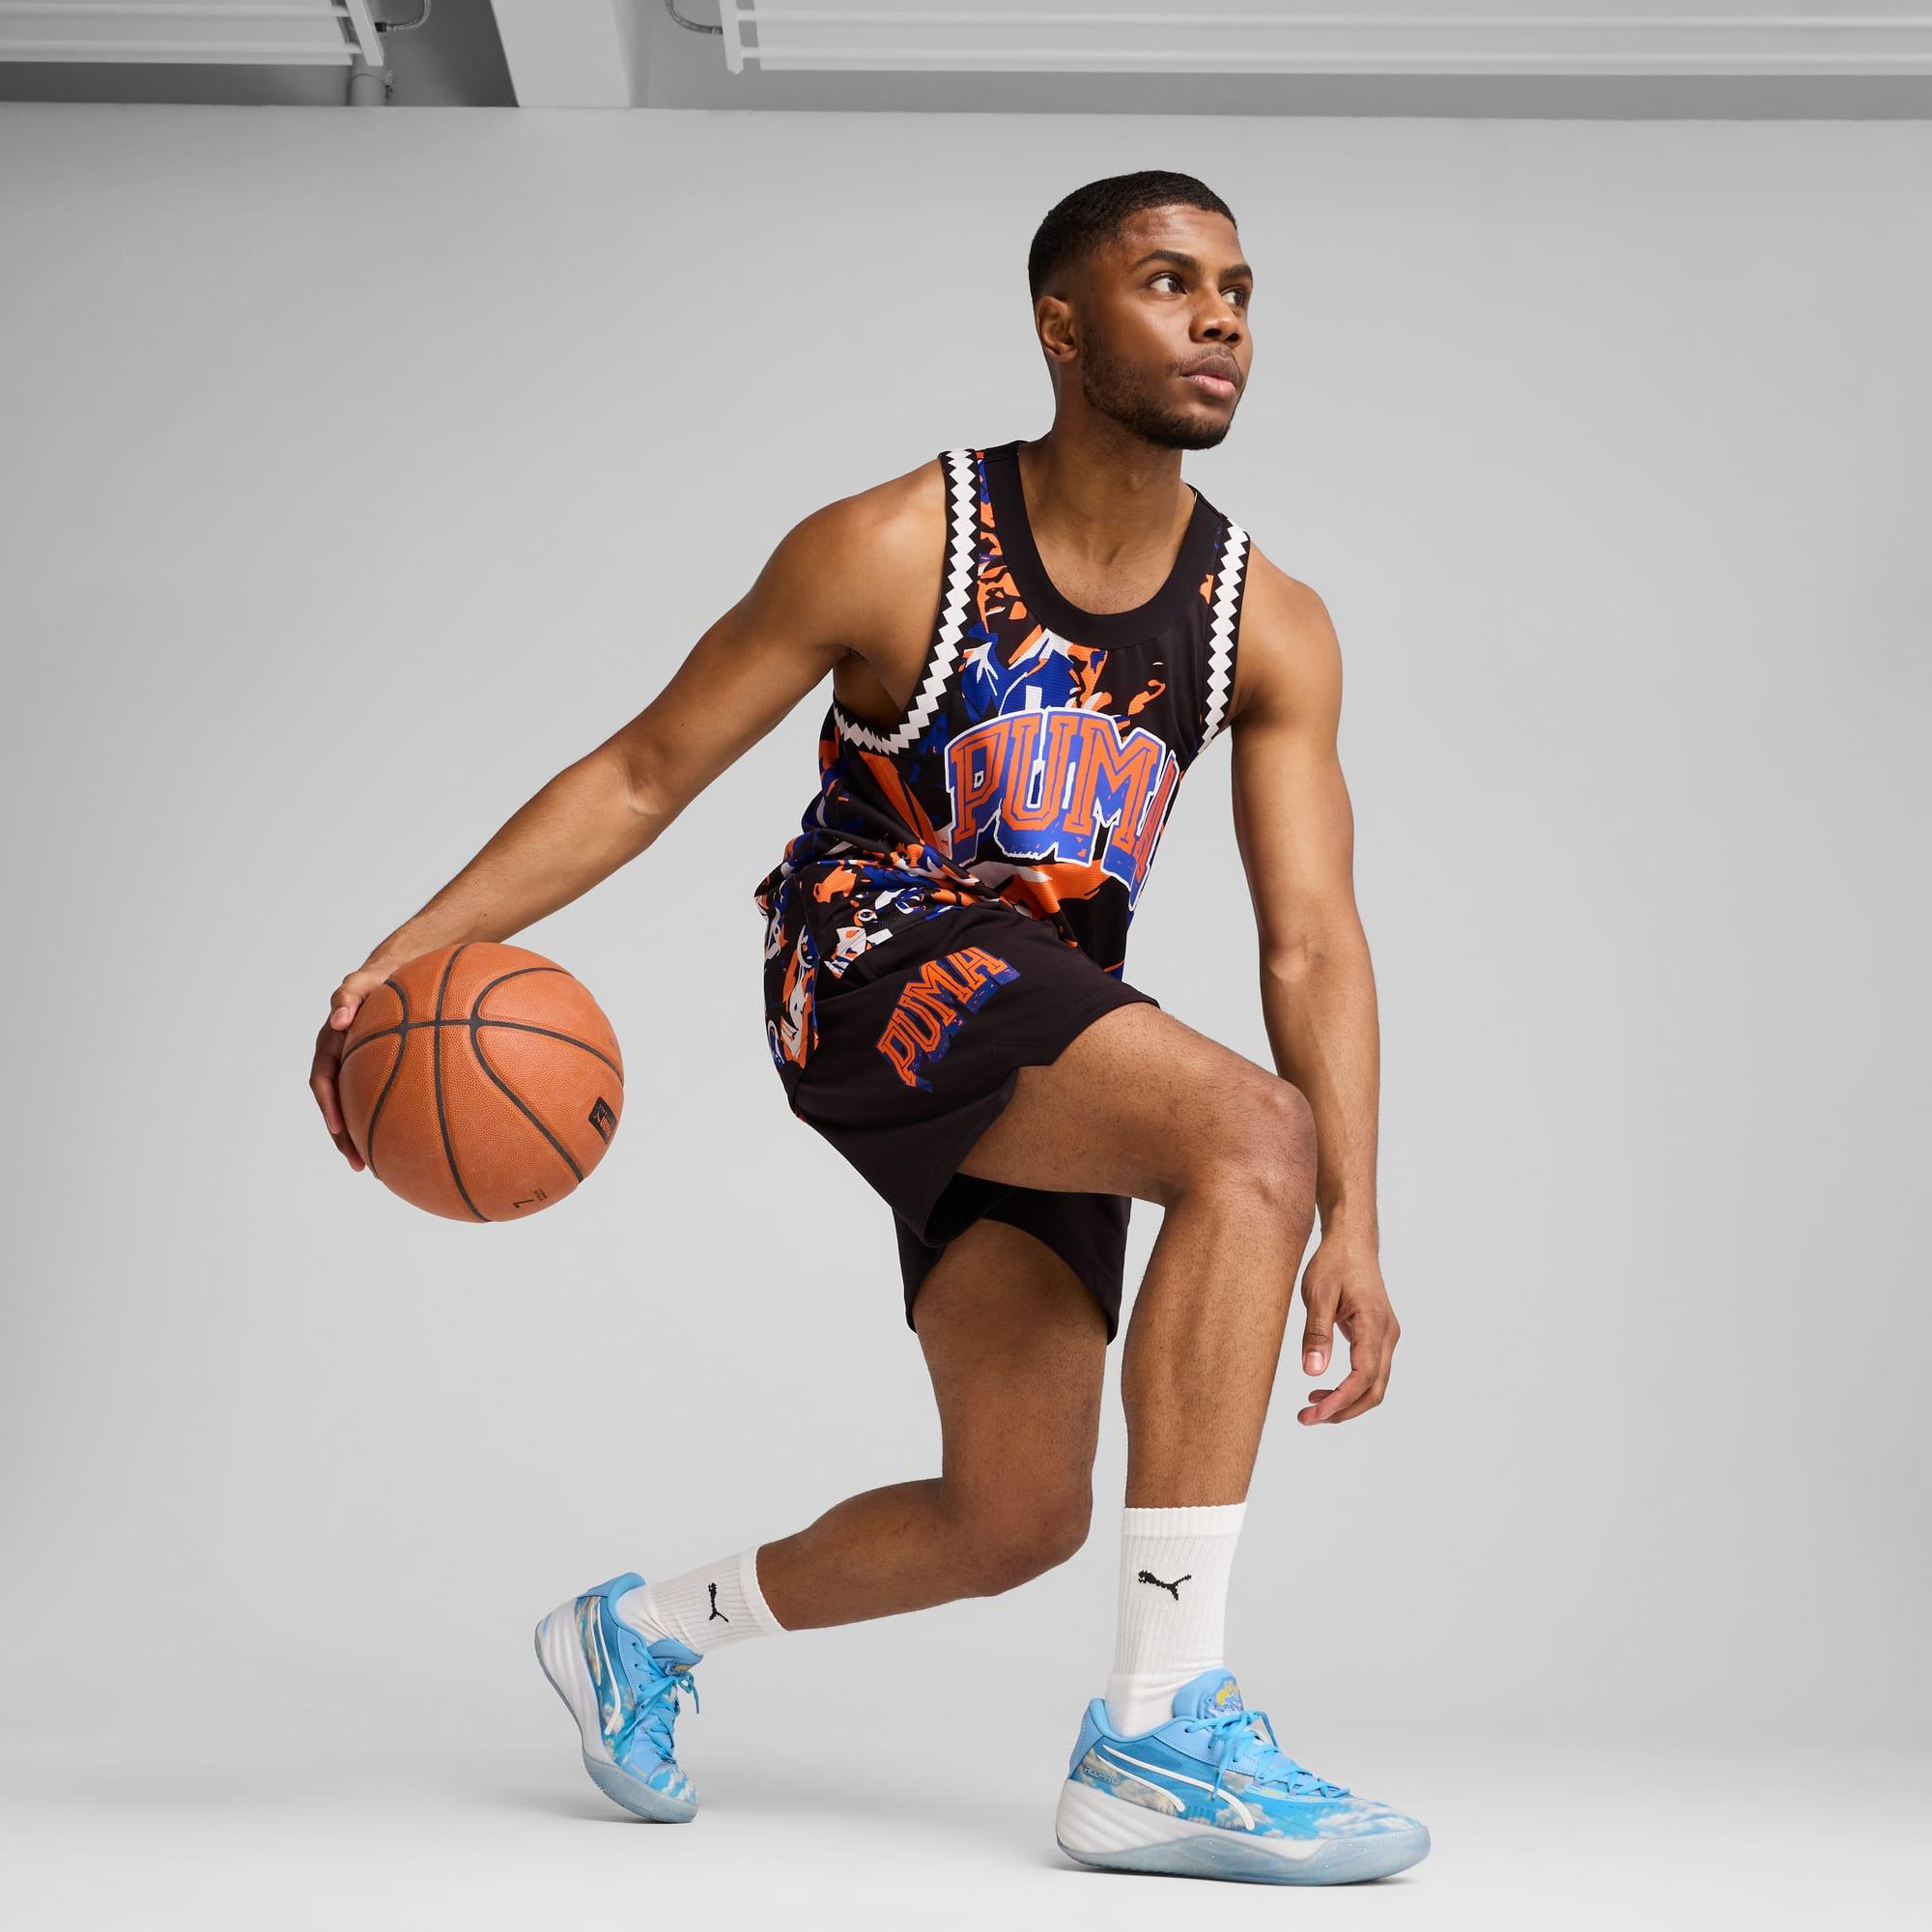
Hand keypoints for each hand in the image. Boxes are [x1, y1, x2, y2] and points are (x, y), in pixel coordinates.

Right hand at [308, 962, 392, 1170]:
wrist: (399, 976)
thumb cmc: (380, 978)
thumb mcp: (362, 979)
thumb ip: (348, 994)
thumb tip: (337, 1019)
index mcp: (331, 1045)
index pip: (323, 1080)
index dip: (328, 1106)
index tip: (338, 1129)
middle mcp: (342, 1062)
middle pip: (338, 1107)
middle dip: (345, 1138)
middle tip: (359, 1164)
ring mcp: (360, 1070)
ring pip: (357, 1110)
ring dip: (363, 1138)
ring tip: (379, 1168)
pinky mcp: (381, 1074)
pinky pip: (381, 1101)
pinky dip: (388, 1121)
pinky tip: (408, 1142)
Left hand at [1296, 1235, 1399, 1424]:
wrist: (1353, 1242)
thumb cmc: (1334, 1263)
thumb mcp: (1317, 1294)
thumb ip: (1316, 1333)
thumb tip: (1312, 1372)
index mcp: (1374, 1325)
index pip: (1363, 1377)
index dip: (1340, 1401)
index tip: (1314, 1414)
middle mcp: (1387, 1335)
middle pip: (1373, 1390)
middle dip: (1343, 1411)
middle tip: (1307, 1419)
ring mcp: (1386, 1336)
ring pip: (1375, 1384)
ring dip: (1346, 1402)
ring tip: (1312, 1408)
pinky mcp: (1379, 1336)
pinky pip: (1370, 1371)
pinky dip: (1350, 1388)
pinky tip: (1324, 1388)